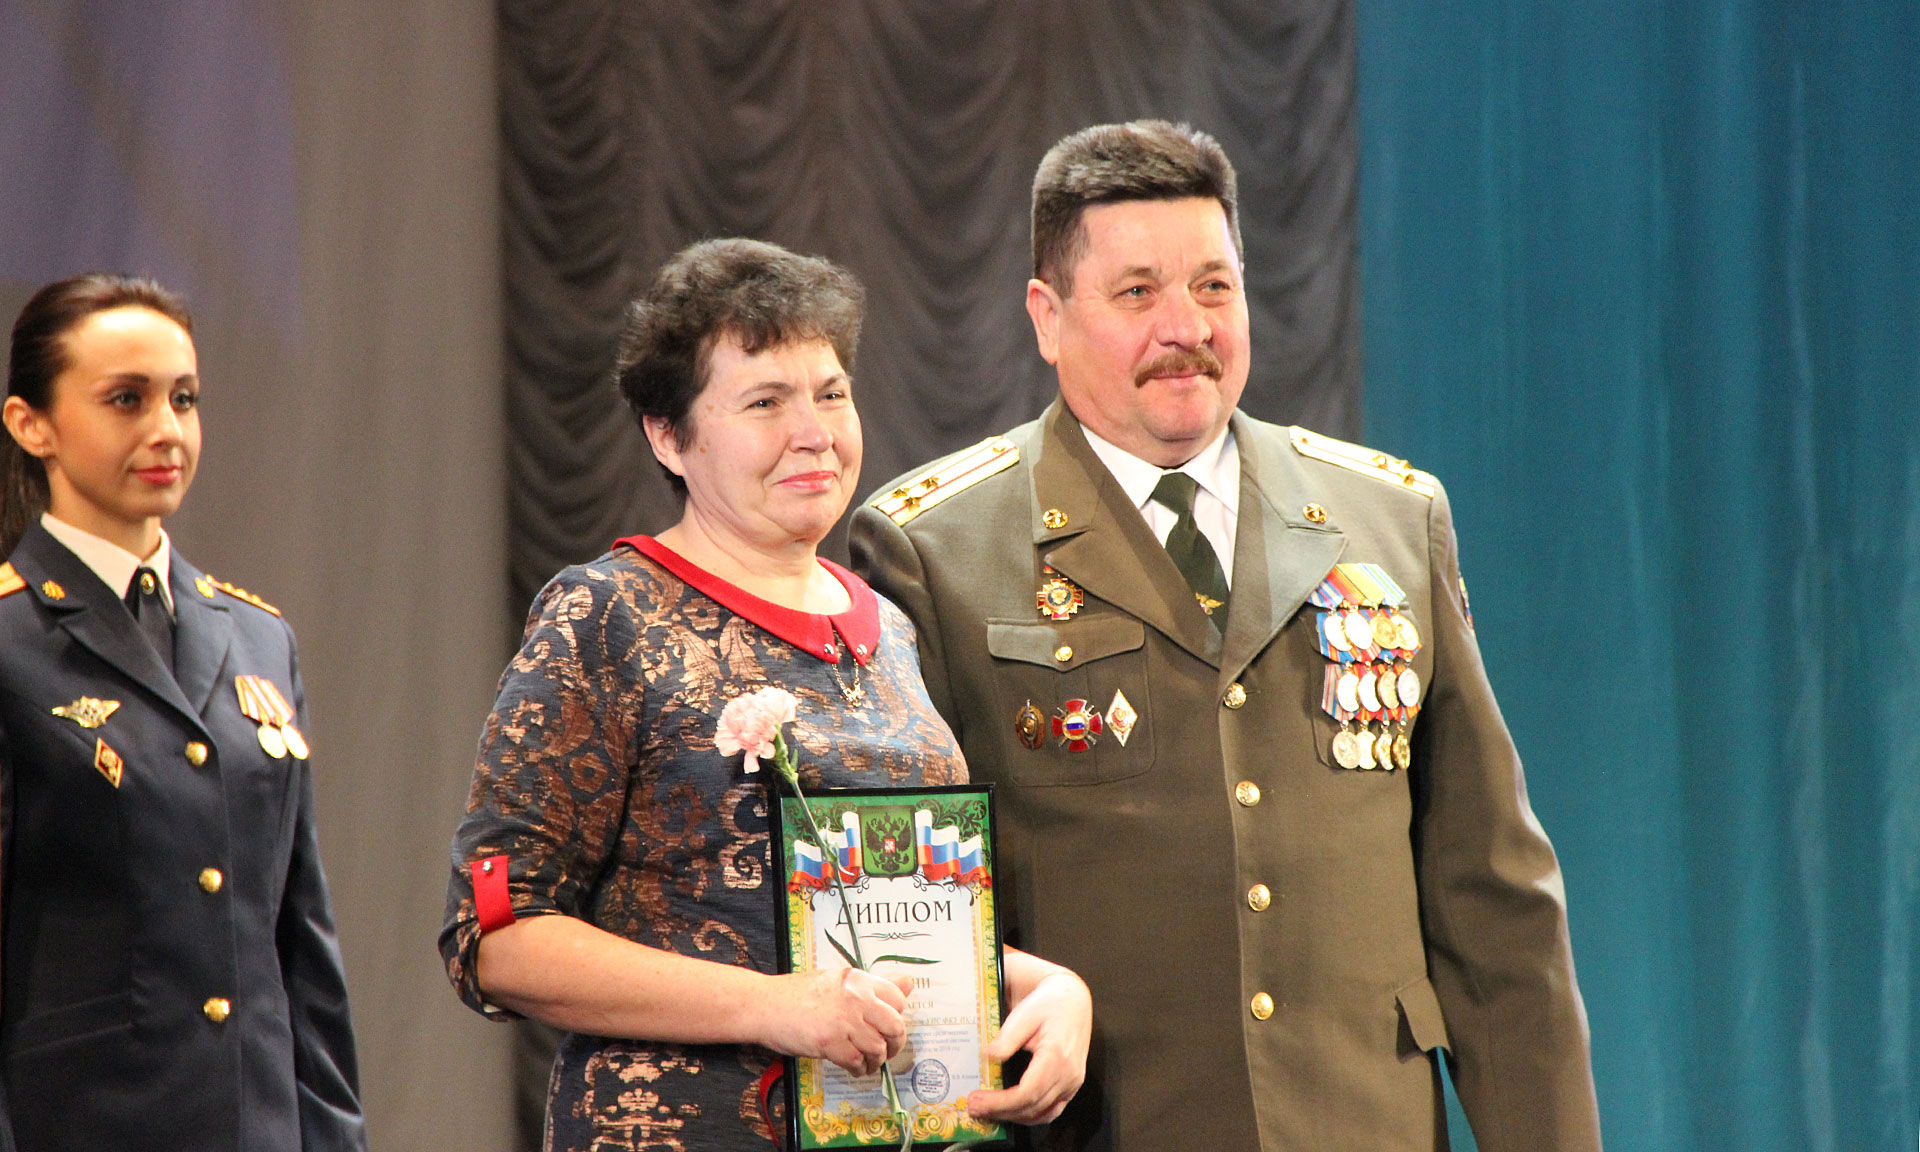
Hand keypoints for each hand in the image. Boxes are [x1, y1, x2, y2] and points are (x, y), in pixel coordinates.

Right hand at [760, 967, 913, 1076]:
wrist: (764, 1004)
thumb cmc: (797, 994)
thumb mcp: (837, 981)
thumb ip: (871, 986)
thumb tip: (907, 983)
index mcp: (858, 979)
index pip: (897, 998)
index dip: (897, 1016)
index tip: (890, 1027)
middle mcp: (855, 997)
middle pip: (895, 1025)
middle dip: (895, 1044)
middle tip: (888, 1051)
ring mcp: (843, 1020)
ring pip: (877, 1048)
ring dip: (875, 1061)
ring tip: (867, 1064)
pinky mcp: (830, 1042)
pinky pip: (856, 1062)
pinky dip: (858, 1069)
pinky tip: (853, 1068)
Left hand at [967, 970, 1090, 1124]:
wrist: (1072, 1001)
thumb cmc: (1048, 1005)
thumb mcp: (1024, 1015)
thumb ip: (1007, 1039)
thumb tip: (987, 1057)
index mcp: (1057, 1057)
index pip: (1027, 1092)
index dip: (1000, 1103)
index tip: (976, 1101)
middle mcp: (1069, 1075)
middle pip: (1032, 1107)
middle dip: (1000, 1112)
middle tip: (973, 1107)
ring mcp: (1072, 1083)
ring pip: (1042, 1114)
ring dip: (1013, 1117)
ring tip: (987, 1111)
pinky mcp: (1071, 1086)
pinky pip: (1051, 1110)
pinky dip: (1029, 1116)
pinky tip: (1010, 1111)